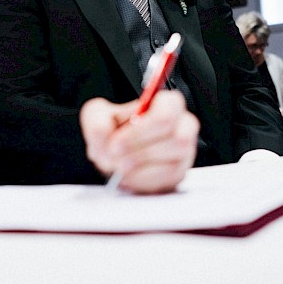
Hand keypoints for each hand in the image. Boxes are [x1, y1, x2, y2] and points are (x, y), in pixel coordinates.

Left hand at [79, 92, 197, 193]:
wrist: (117, 155)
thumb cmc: (115, 131)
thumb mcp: (98, 116)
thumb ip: (97, 119)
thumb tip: (104, 130)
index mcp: (167, 104)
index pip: (168, 111)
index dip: (142, 129)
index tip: (117, 140)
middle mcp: (183, 125)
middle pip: (176, 139)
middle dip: (139, 150)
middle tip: (115, 154)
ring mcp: (185, 151)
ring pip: (172, 162)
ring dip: (140, 166)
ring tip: (120, 165)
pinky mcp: (180, 173)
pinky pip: (168, 179)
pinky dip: (143, 180)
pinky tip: (131, 174)